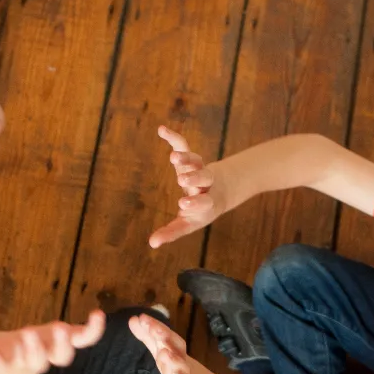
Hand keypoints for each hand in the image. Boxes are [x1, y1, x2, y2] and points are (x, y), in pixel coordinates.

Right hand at [0, 311, 105, 373]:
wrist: (18, 365)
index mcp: (9, 364)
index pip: (2, 365)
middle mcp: (33, 360)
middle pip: (37, 360)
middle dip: (33, 350)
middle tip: (28, 336)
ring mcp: (52, 351)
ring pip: (62, 354)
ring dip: (63, 344)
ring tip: (60, 327)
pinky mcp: (67, 340)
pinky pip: (84, 338)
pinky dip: (93, 330)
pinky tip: (98, 315)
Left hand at [129, 313, 229, 373]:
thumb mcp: (165, 355)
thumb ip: (149, 339)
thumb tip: (133, 319)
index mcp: (175, 355)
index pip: (167, 338)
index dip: (157, 328)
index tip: (143, 318)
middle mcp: (182, 366)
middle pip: (175, 351)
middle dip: (165, 339)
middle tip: (155, 329)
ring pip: (181, 372)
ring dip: (174, 362)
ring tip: (164, 353)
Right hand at [149, 126, 226, 248]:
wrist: (222, 190)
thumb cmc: (200, 212)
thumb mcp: (188, 223)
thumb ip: (171, 233)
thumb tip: (151, 244)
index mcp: (205, 205)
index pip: (202, 205)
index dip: (194, 204)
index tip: (183, 204)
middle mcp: (205, 187)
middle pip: (204, 180)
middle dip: (194, 179)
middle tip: (183, 180)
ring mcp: (199, 170)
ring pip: (197, 162)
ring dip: (186, 159)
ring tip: (174, 157)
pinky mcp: (192, 158)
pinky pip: (184, 146)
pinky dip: (174, 138)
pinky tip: (162, 130)